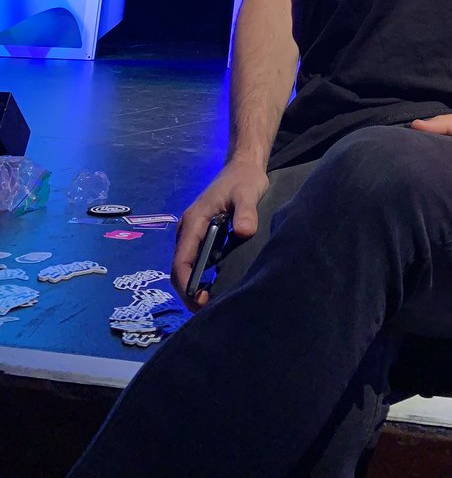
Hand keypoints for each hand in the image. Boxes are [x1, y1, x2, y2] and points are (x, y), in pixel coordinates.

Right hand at [172, 158, 269, 311]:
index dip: (186, 284)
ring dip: (192, 285)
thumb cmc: (244, 179)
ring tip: (211, 304)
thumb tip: (244, 231)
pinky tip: (214, 286)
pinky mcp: (202, 234)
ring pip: (186, 265)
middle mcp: (188, 229)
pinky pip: (195, 259)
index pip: (181, 260)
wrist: (243, 166)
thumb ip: (246, 212)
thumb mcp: (247, 193)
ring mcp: (194, 232)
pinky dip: (200, 276)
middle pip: (179, 267)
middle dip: (187, 291)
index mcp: (194, 221)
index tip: (200, 302)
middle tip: (206, 311)